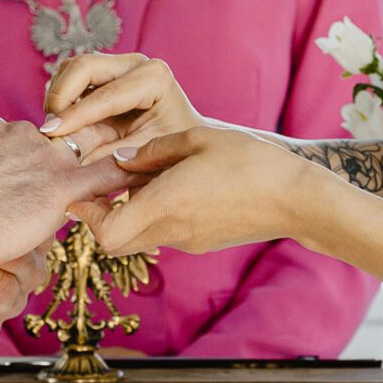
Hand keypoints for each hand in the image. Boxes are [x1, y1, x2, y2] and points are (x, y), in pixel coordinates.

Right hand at [0, 115, 132, 273]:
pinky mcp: (61, 185)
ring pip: (81, 156)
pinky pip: (105, 176)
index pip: (24, 140)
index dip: (28, 162)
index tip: (27, 178)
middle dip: (61, 162)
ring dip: (90, 171)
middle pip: (55, 144)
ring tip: (104, 182)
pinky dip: (124, 176)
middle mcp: (22, 133)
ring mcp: (44, 156)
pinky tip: (140, 179)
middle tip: (61, 185)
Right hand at [40, 52, 204, 159]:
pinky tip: (63, 122)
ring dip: (58, 96)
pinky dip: (61, 96)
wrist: (182, 143)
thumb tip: (71, 159)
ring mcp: (119, 63)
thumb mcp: (145, 157)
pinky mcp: (104, 71)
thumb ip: (110, 158)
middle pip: (83, 66)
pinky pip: (70, 76)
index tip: (51, 133)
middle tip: (50, 130)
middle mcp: (137, 63)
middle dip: (61, 97)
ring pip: (72, 68)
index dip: (74, 115)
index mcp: (155, 78)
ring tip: (56, 129)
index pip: (105, 95)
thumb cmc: (171, 152)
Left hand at [69, 127, 311, 257]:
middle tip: (100, 188)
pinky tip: (171, 189)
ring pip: (139, 238)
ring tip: (137, 182)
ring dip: (128, 217)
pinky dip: (154, 217)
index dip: (87, 215)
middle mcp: (172, 229)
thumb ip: (153, 149)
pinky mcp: (203, 242)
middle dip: (100, 219)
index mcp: (166, 202)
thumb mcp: (199, 140)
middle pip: (114, 243)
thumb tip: (122, 158)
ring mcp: (188, 240)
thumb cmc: (252, 161)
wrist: (298, 199)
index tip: (85, 190)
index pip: (105, 232)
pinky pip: (164, 234)